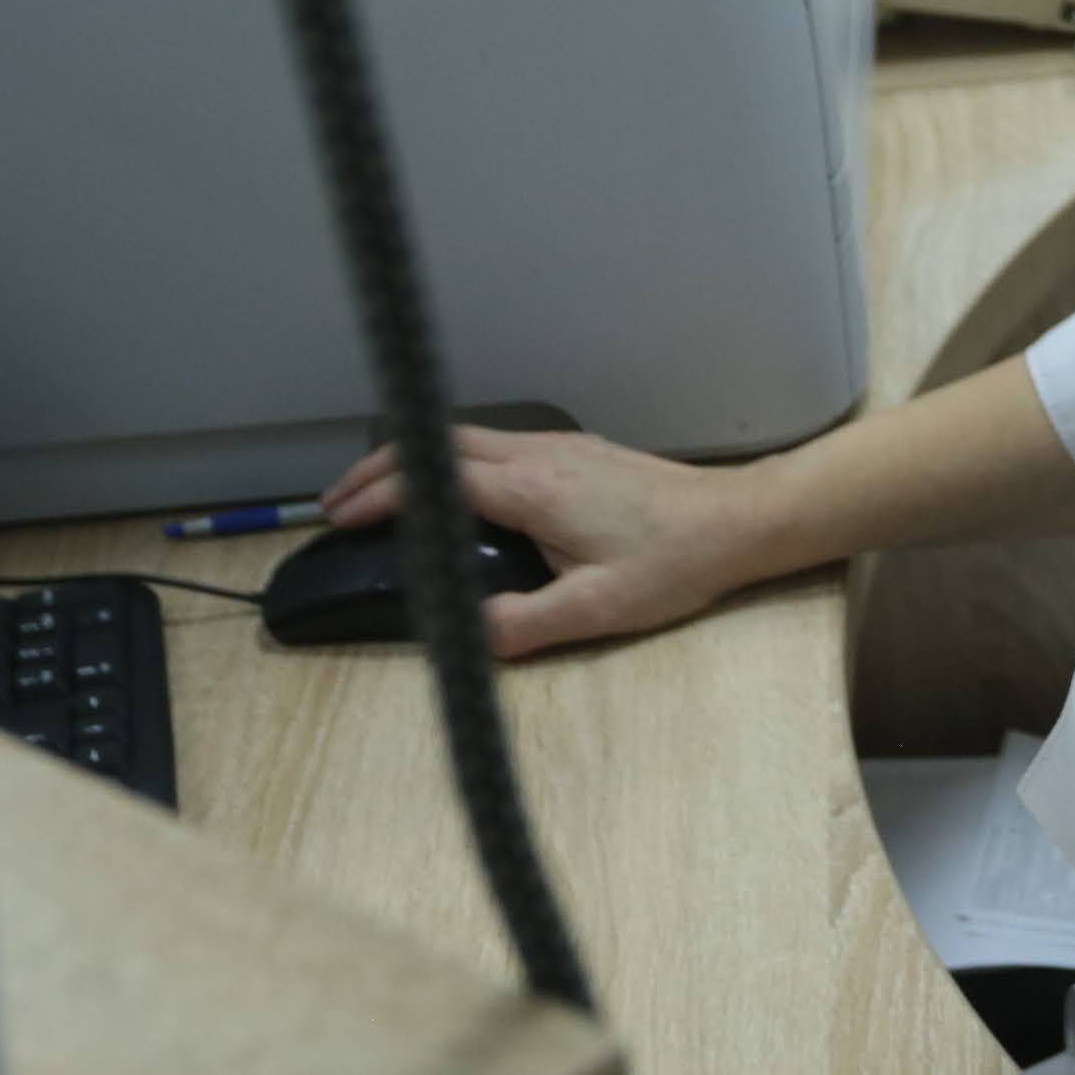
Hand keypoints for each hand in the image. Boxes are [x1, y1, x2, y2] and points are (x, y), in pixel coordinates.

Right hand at [319, 424, 780, 656]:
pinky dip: (453, 462)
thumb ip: (525, 624)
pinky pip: (496, 445)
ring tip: (382, 498)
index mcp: (533, 489)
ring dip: (418, 463)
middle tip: (339, 505)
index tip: (341, 518)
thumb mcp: (597, 609)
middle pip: (441, 444)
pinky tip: (452, 493)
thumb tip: (466, 635)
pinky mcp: (579, 453)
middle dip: (383, 470)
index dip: (382, 496)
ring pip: (468, 438)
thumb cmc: (672, 564)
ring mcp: (560, 448)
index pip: (437, 479)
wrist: (735, 522)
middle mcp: (540, 456)